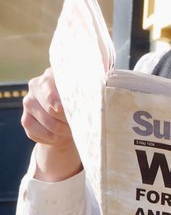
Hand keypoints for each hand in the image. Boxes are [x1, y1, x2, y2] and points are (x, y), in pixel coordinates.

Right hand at [22, 67, 82, 181]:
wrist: (68, 119)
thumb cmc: (81, 102)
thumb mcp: (87, 93)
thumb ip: (91, 87)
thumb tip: (101, 82)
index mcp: (51, 75)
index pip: (49, 86)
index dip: (57, 100)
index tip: (62, 109)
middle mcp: (35, 85)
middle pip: (51, 109)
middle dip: (68, 120)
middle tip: (78, 124)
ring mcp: (28, 102)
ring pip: (48, 124)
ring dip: (63, 131)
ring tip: (72, 130)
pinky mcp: (25, 119)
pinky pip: (37, 134)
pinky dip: (52, 139)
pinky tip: (59, 136)